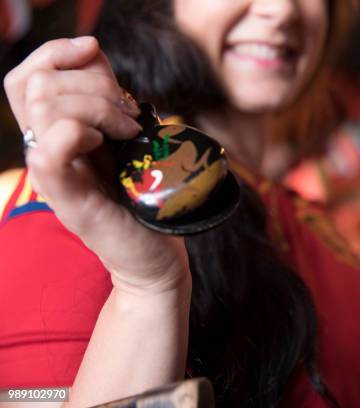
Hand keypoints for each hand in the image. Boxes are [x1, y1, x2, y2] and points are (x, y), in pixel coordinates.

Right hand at [3, 37, 188, 292]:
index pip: (25, 77)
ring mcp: (52, 177)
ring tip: (128, 132)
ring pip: (44, 107)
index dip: (55, 52)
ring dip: (98, 107)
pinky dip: (81, 133)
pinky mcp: (69, 200)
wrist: (154, 252)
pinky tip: (109, 144)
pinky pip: (49, 151)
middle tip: (129, 117)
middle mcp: (45, 152)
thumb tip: (93, 54)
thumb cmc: (142, 195)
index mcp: (54, 135)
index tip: (94, 51)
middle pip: (36, 84)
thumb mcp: (123, 135)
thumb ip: (104, 96)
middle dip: (93, 85)